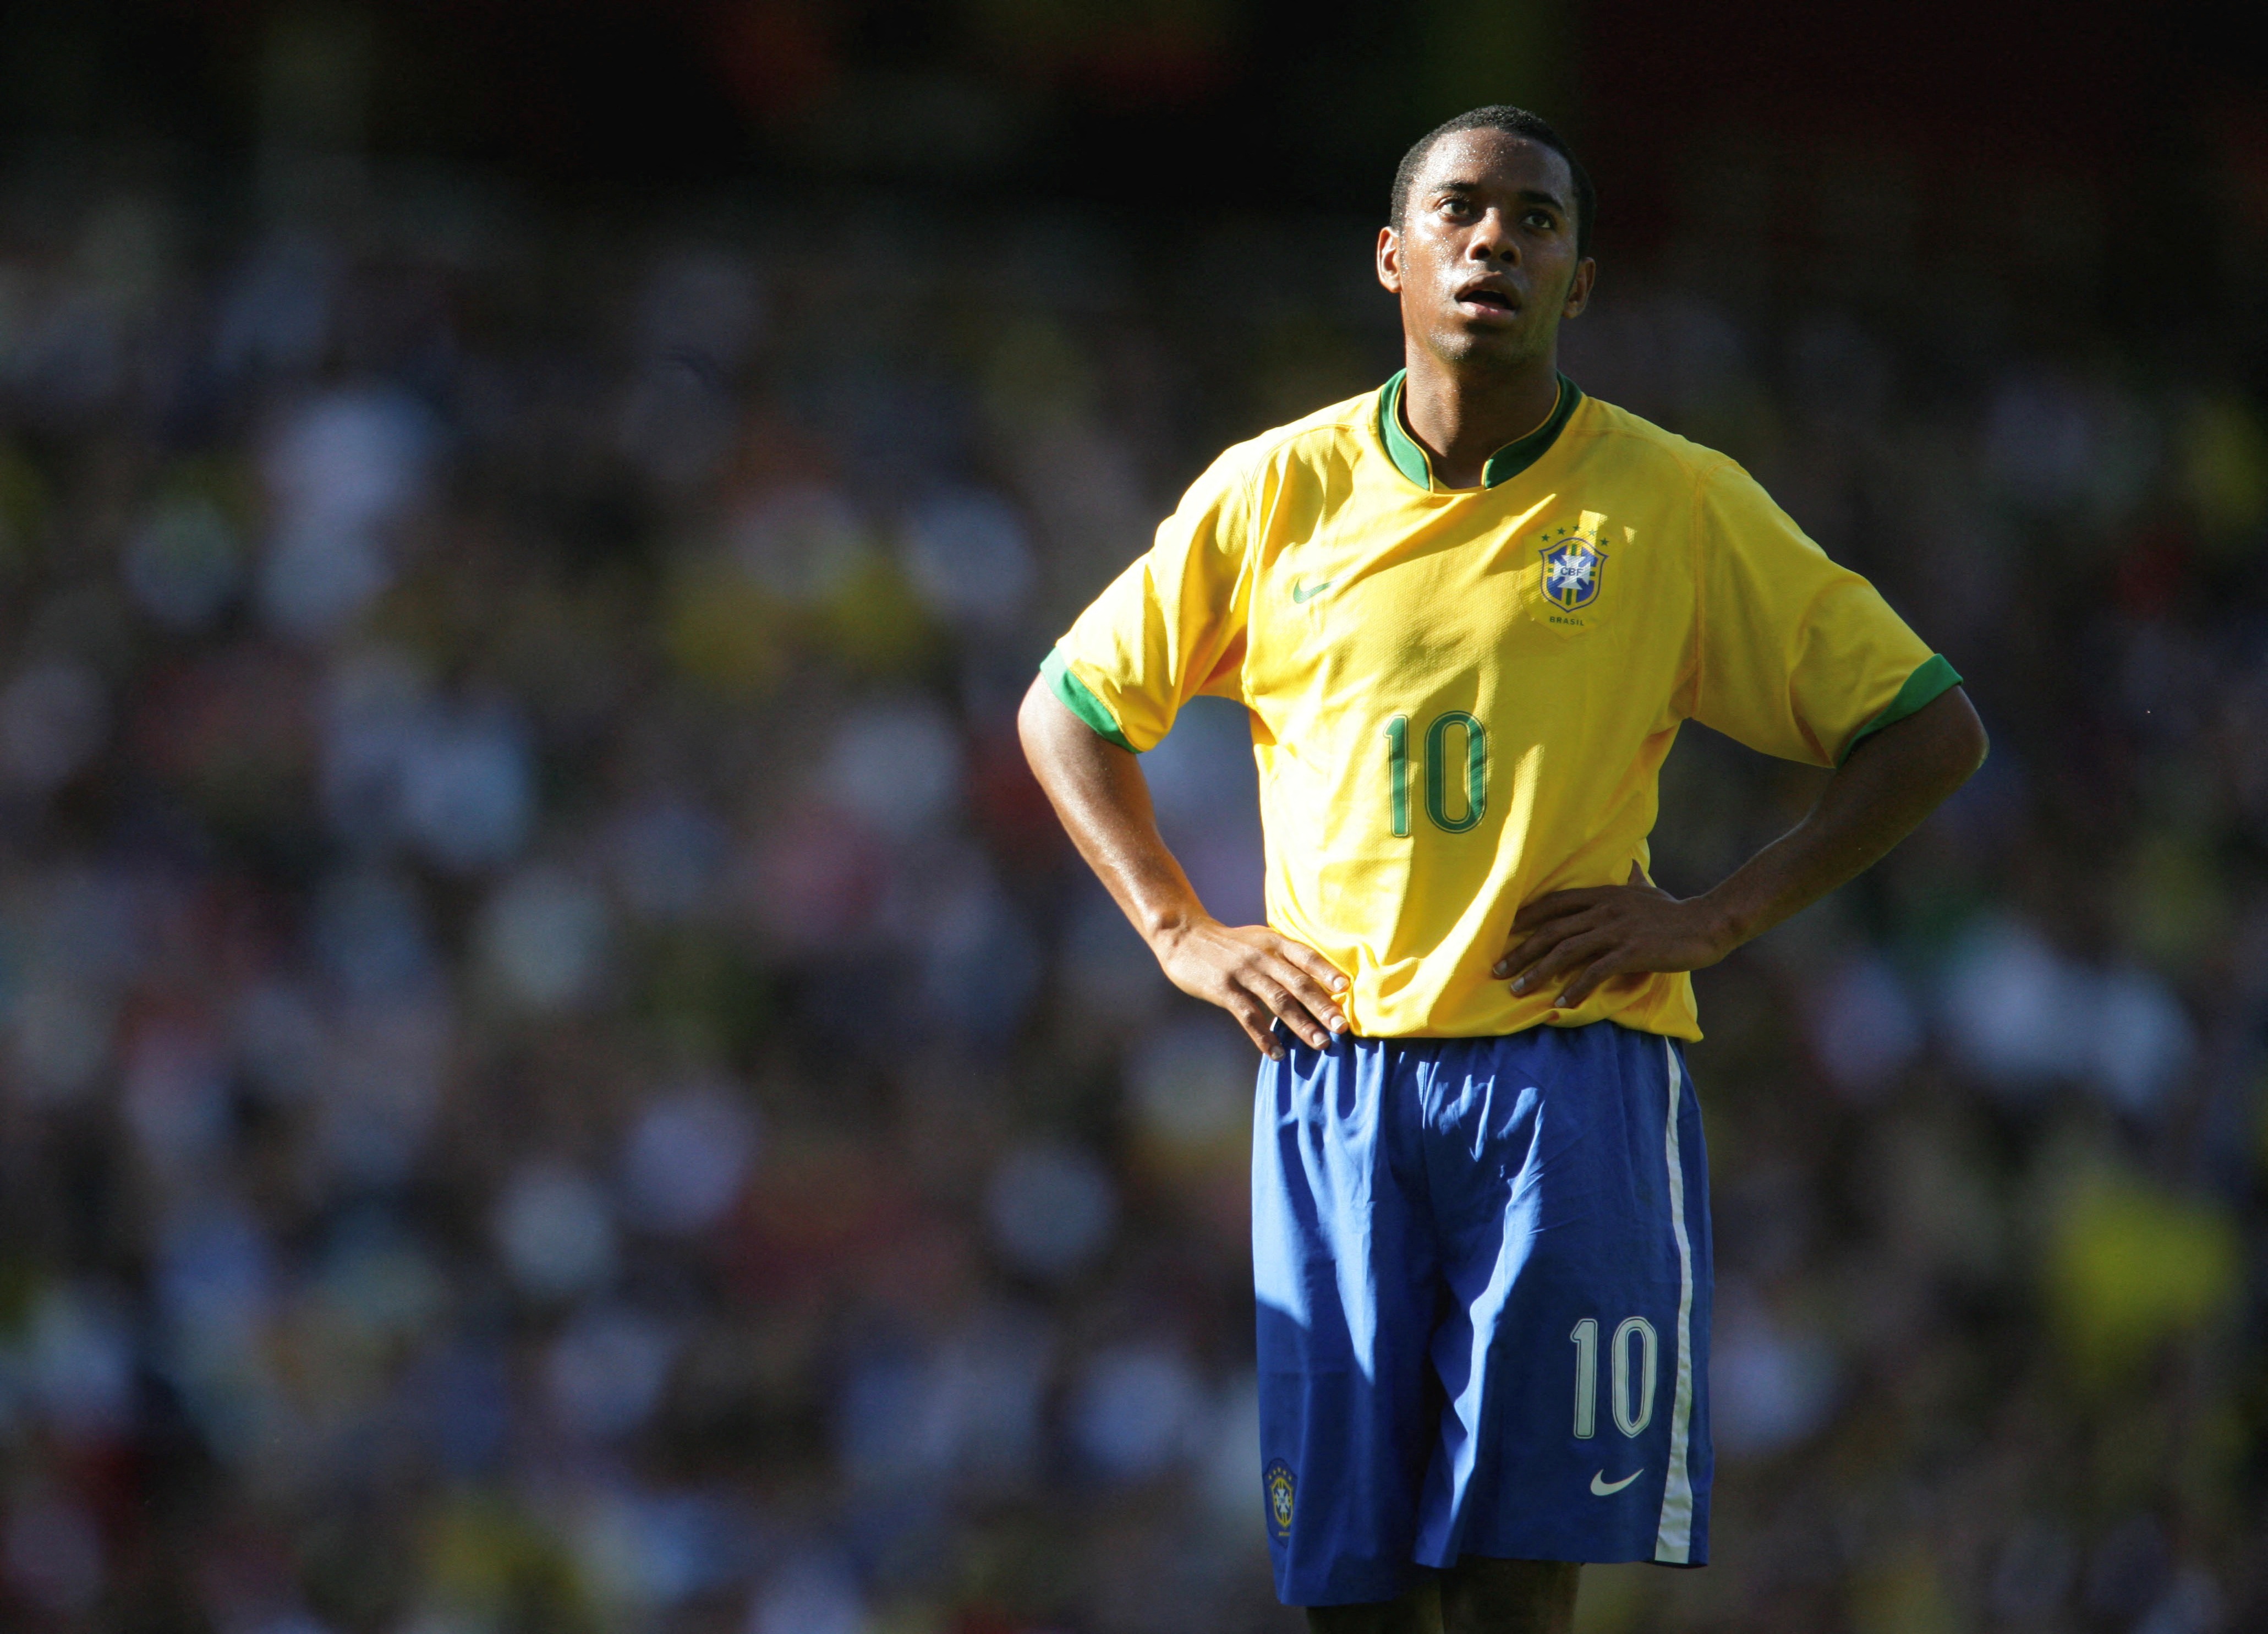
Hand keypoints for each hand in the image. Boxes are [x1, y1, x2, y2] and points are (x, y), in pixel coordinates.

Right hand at [1152, 917, 1349, 1059]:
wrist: (1184, 936)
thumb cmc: (1230, 945)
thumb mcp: (1260, 941)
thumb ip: (1286, 958)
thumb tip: (1323, 984)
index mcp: (1274, 941)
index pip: (1307, 956)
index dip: (1327, 972)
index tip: (1347, 989)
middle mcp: (1262, 955)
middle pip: (1298, 982)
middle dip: (1323, 1006)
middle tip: (1342, 1027)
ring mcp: (1242, 972)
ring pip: (1278, 1001)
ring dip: (1301, 1025)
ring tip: (1320, 1044)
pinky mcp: (1224, 989)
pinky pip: (1248, 1016)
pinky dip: (1264, 1037)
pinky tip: (1277, 1053)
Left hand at [1495, 863, 1732, 1008]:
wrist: (1707, 923)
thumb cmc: (1674, 911)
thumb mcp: (1647, 890)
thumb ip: (1631, 882)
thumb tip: (1630, 867)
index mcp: (1603, 894)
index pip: (1554, 903)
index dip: (1525, 918)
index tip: (1503, 933)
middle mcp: (1604, 909)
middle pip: (1552, 930)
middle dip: (1521, 952)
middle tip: (1499, 970)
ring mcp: (1617, 930)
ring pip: (1567, 951)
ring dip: (1538, 973)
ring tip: (1518, 991)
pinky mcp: (1632, 951)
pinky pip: (1595, 971)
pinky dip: (1575, 988)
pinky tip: (1561, 1004)